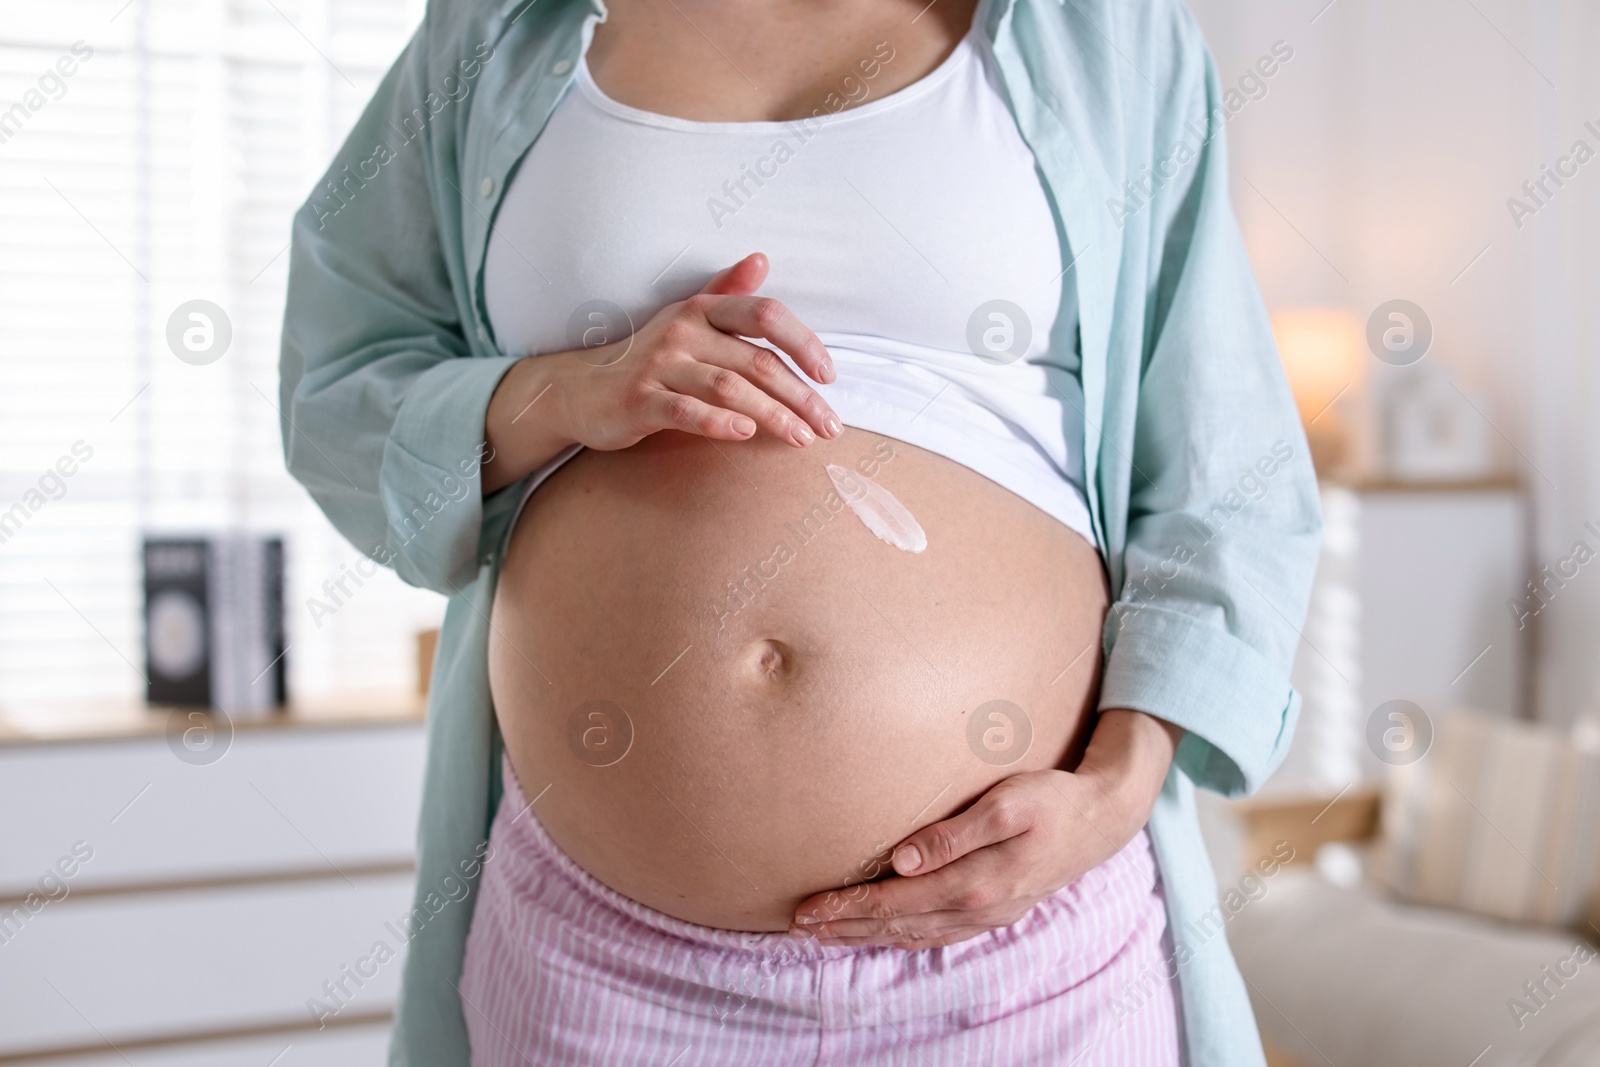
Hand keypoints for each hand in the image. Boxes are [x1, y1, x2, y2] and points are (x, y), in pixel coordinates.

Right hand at [483, 253, 841, 492]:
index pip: (764, 315)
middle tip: (829, 425)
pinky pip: (686, 411)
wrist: (583, 389)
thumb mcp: (688, 321)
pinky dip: (718, 422)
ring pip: (729, 388)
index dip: (803, 343)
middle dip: (799, 395)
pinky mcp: (640, 400)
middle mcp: (683, 332)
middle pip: (756, 361)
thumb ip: (727, 293)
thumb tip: (761, 259)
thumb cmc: (649, 359)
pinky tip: (745, 436)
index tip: (829, 377)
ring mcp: (660, 366)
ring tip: (802, 438)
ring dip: (772, 415)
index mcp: (702, 310)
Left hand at [789, 709, 1183, 949]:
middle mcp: (978, 908)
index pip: (895, 902)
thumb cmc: (1052, 800)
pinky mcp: (993, 911)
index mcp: (977, 882)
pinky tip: (882, 935)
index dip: (848, 908)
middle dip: (845, 927)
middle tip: (798, 927)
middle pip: (898, 925)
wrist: (1102, 820)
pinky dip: (901, 938)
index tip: (807, 910)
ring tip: (825, 935)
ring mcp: (987, 915)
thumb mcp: (1007, 803)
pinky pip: (937, 935)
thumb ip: (954, 833)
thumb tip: (902, 860)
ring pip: (914, 935)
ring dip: (867, 937)